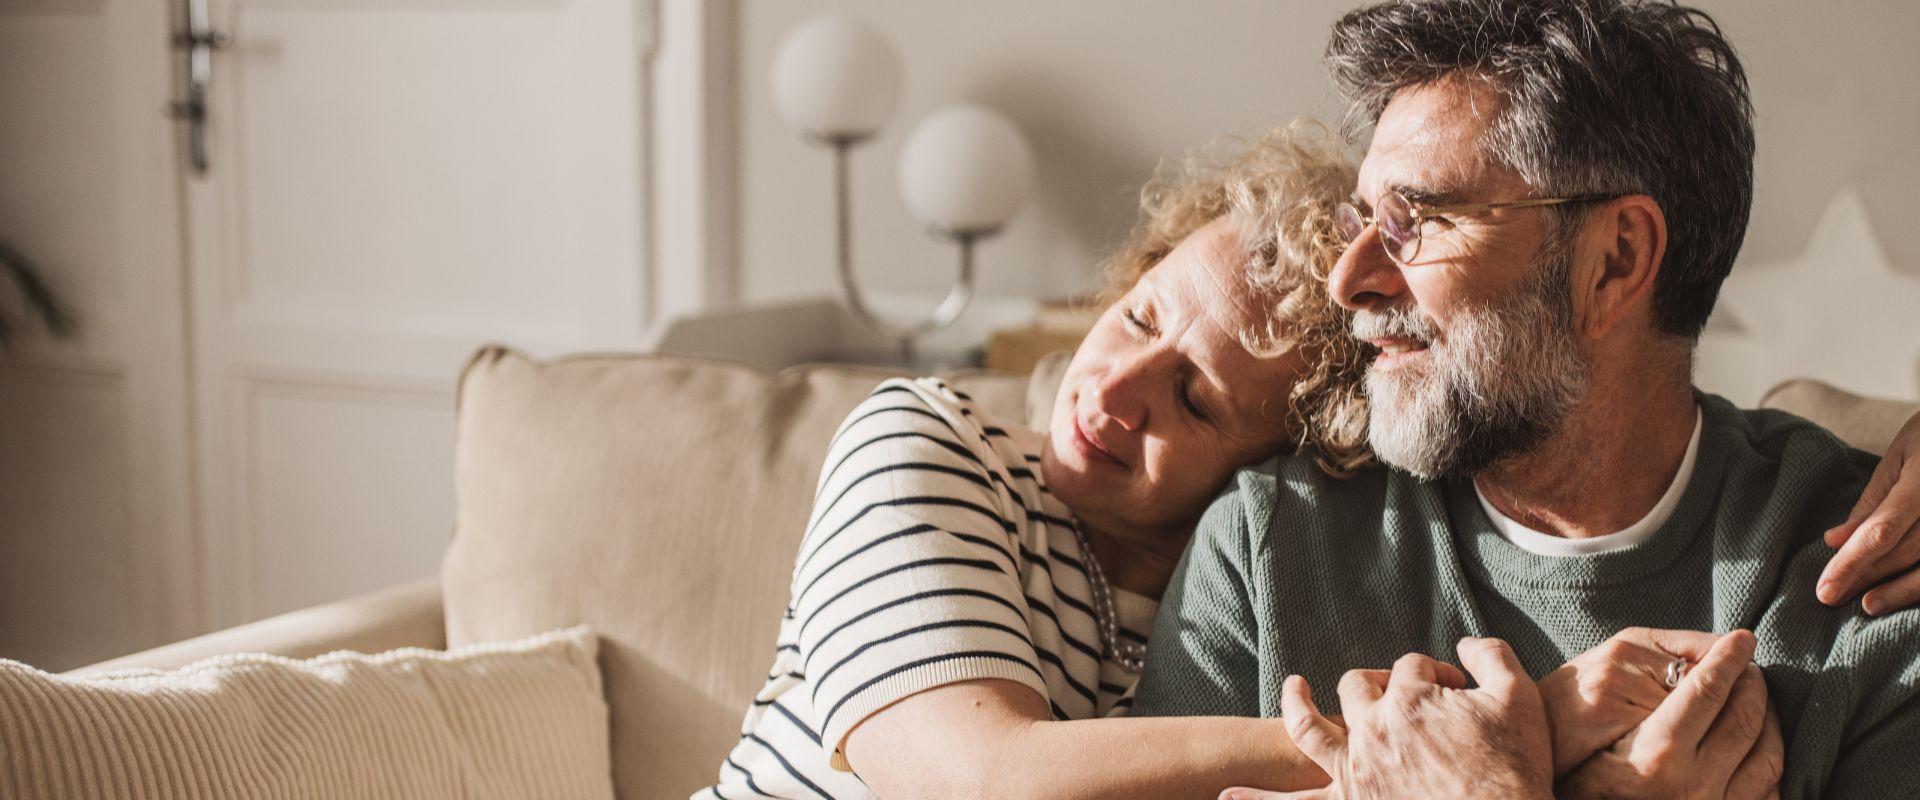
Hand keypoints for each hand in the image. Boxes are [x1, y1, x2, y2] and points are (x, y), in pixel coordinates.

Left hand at [1221, 638, 1553, 799]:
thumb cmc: (1515, 769)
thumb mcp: (1519, 699)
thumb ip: (1491, 656)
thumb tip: (1465, 643)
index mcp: (1411, 697)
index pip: (1414, 668)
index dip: (1438, 676)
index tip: (1460, 692)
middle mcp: (1373, 728)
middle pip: (1358, 687)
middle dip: (1380, 684)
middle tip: (1407, 701)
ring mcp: (1355, 768)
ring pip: (1311, 726)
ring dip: (1296, 706)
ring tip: (1292, 690)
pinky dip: (1260, 799)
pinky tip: (1228, 795)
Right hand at [1559, 630, 1783, 799]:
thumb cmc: (1578, 766)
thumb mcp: (1597, 721)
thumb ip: (1643, 680)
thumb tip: (1705, 653)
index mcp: (1658, 756)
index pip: (1708, 691)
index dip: (1729, 657)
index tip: (1742, 638)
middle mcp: (1693, 788)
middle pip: (1745, 719)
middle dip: (1752, 683)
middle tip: (1748, 664)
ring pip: (1767, 755)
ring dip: (1769, 718)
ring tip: (1756, 699)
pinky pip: (1768, 792)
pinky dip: (1769, 761)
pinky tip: (1757, 744)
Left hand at [1819, 408, 1919, 614]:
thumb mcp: (1899, 457)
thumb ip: (1872, 502)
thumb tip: (1835, 541)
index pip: (1882, 531)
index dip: (1852, 563)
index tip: (1825, 589)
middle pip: (1906, 553)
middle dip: (1867, 578)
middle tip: (1832, 597)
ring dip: (1900, 590)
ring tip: (1869, 605)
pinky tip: (1904, 592)